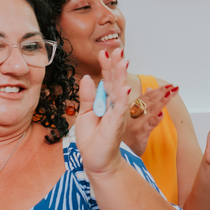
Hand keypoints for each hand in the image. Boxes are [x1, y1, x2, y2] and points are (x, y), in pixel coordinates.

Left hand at [75, 49, 130, 175]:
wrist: (97, 160)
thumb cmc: (93, 140)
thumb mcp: (85, 113)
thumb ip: (87, 96)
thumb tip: (87, 78)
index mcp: (105, 102)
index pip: (106, 80)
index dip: (105, 66)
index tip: (104, 52)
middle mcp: (113, 105)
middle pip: (115, 81)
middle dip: (116, 65)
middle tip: (117, 49)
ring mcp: (117, 114)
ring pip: (119, 91)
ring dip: (121, 76)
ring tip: (123, 61)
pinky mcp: (116, 124)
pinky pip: (120, 109)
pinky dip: (122, 98)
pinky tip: (124, 87)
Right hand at [122, 83, 176, 155]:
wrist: (116, 153)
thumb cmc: (124, 135)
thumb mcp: (130, 117)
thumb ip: (141, 103)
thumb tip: (149, 89)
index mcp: (130, 109)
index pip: (145, 97)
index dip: (157, 90)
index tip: (169, 85)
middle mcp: (131, 115)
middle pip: (148, 101)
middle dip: (161, 92)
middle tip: (173, 86)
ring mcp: (135, 124)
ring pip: (150, 110)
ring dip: (161, 101)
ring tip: (170, 93)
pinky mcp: (139, 135)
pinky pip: (148, 126)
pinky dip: (155, 119)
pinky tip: (161, 114)